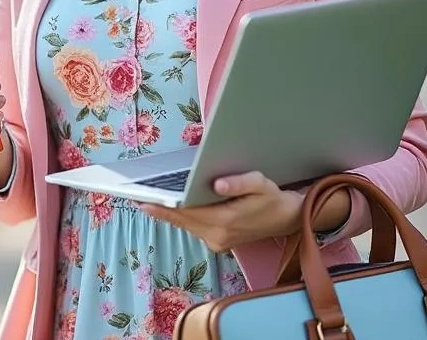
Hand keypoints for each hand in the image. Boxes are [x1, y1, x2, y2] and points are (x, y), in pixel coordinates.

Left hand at [138, 172, 302, 252]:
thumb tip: (216, 184)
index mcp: (226, 221)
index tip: (144, 201)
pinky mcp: (218, 243)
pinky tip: (173, 207)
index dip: (164, 208)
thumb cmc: (272, 197)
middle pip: (183, 221)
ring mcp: (218, 242)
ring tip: (149, 200)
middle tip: (138, 198)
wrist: (287, 219)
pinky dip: (184, 218)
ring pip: (187, 226)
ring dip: (171, 214)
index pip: (188, 213)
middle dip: (162, 210)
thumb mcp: (261, 183)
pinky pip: (194, 228)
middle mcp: (218, 235)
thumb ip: (239, 182)